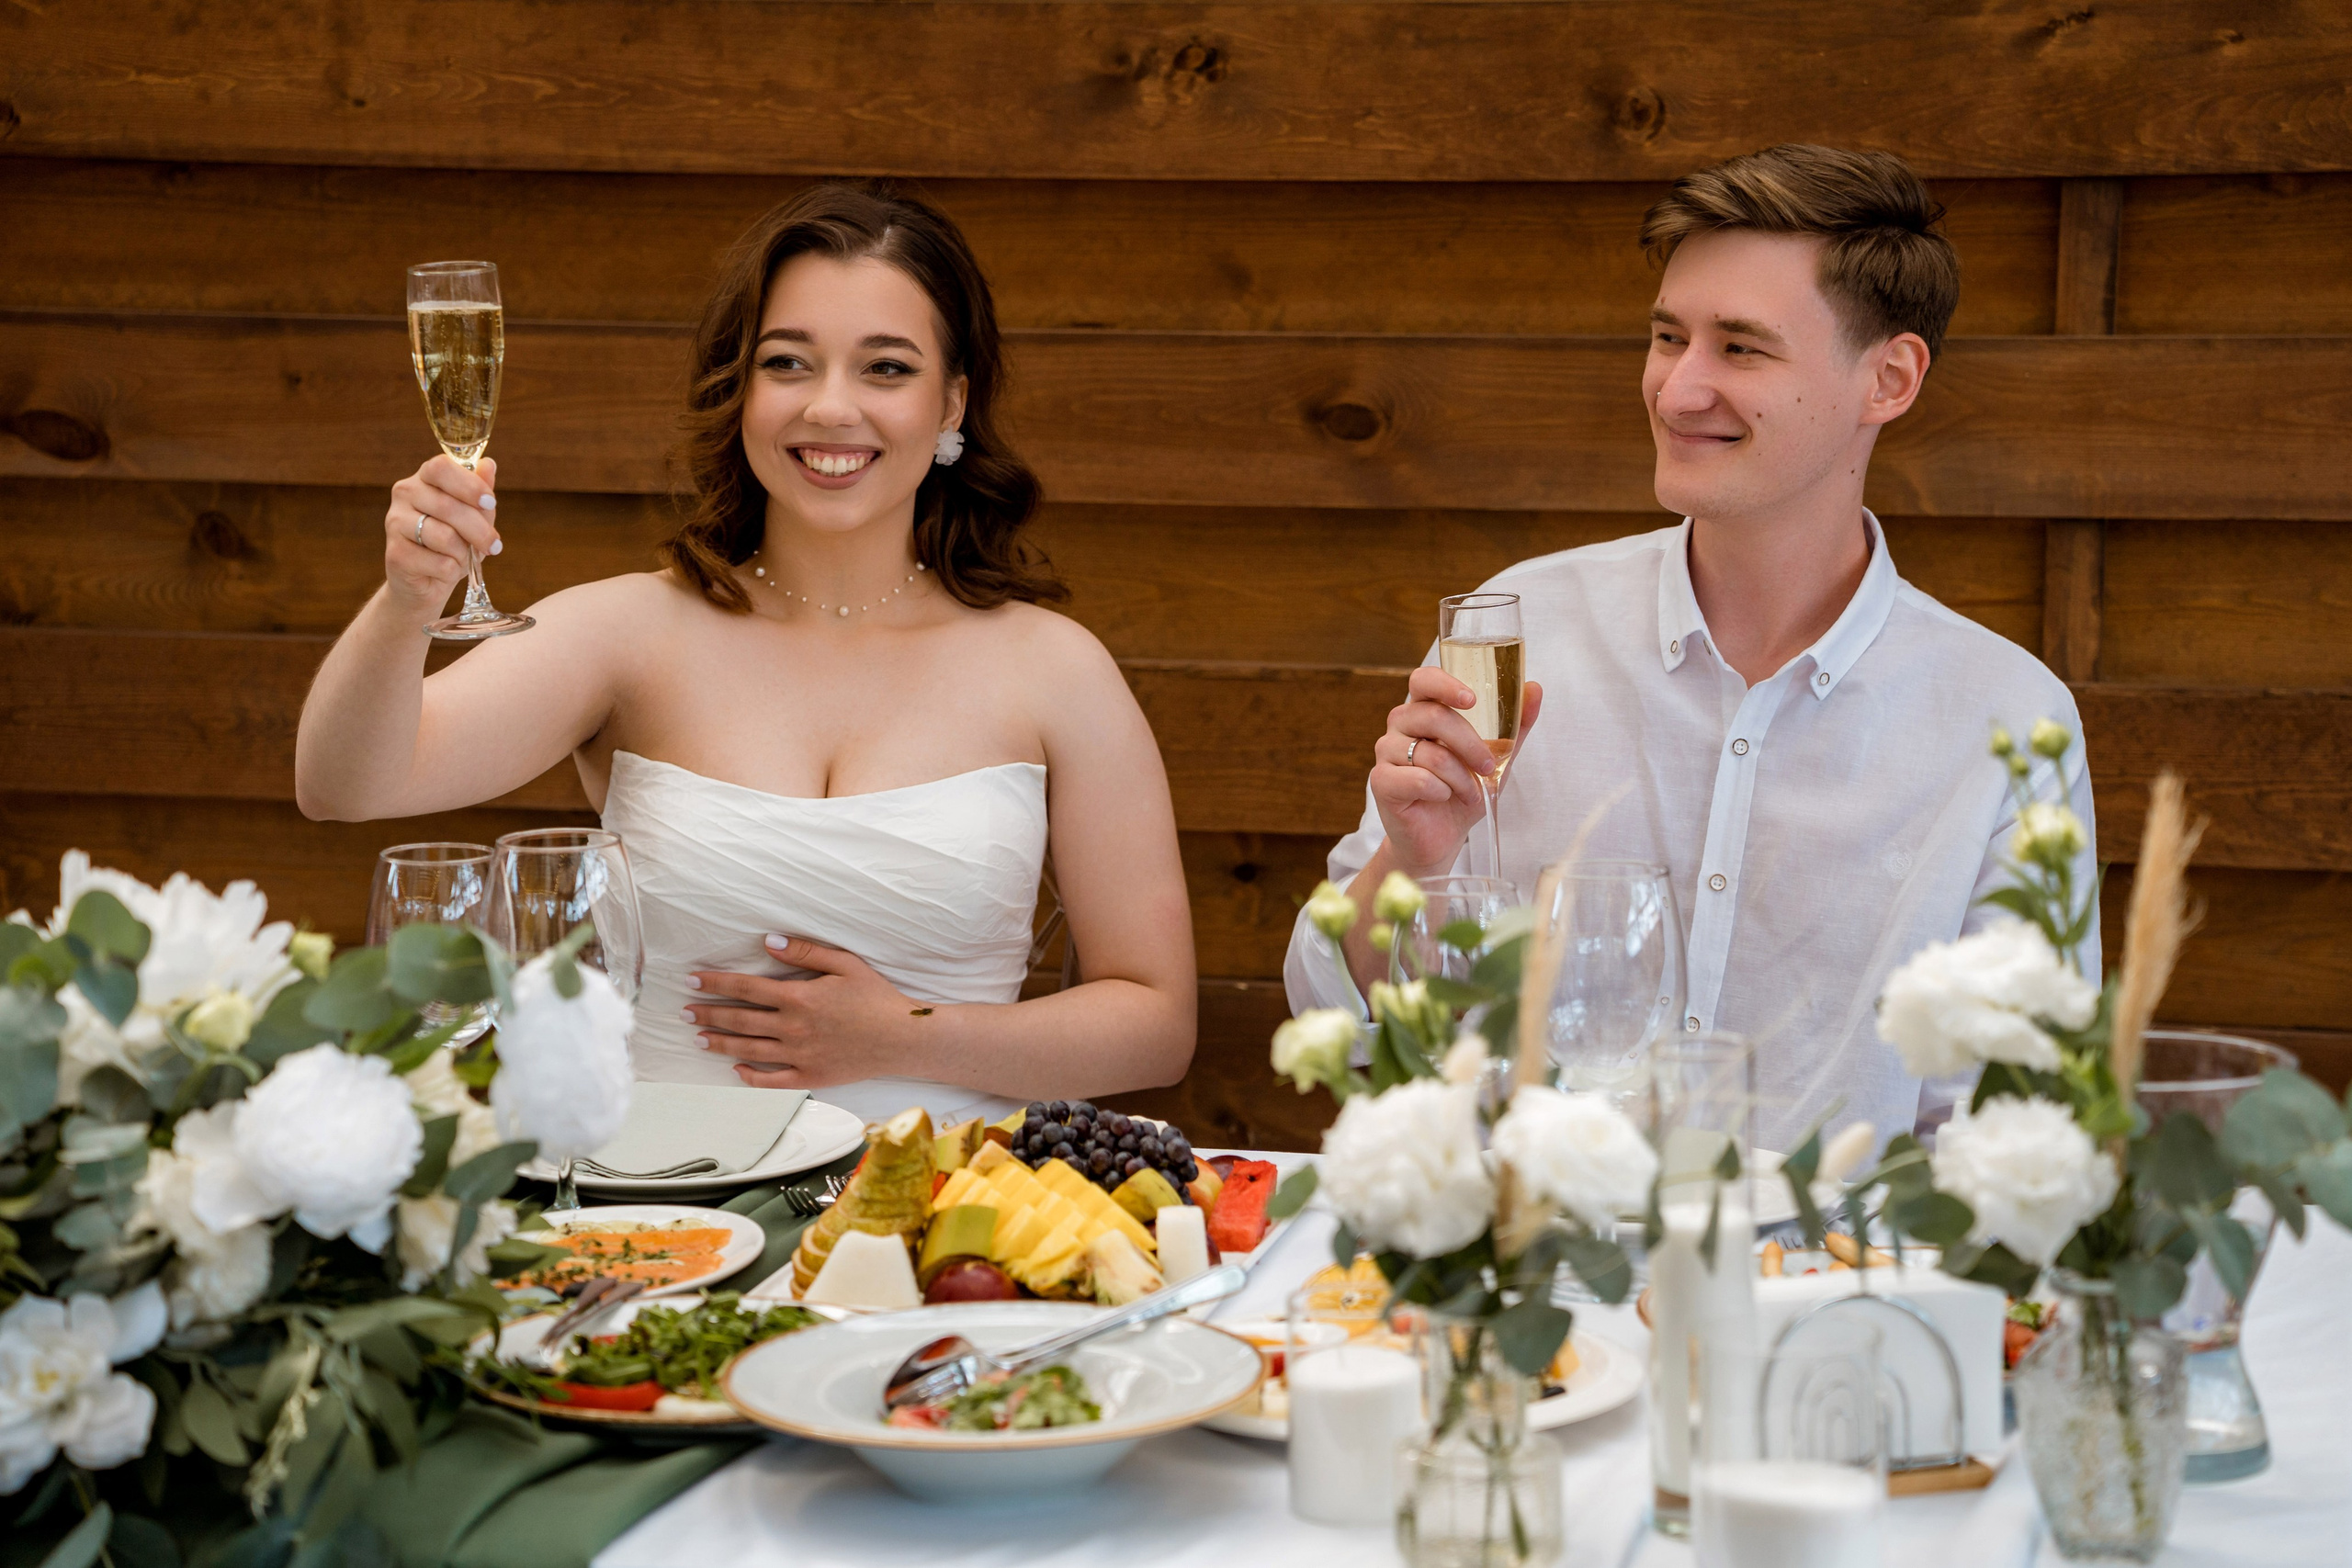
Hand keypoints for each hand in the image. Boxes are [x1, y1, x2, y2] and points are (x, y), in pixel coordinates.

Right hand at [384, 454, 500, 607]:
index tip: (490, 503)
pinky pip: (439, 563)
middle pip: (448, 506)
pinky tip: (444, 571)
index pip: (441, 467)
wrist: (426, 581)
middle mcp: (404, 494)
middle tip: (495, 546)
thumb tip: (489, 464)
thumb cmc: (452, 544)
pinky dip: (452, 571)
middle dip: (479, 530)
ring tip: (462, 558)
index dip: (469, 485)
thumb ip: (480, 491)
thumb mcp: (473, 516)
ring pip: (444, 537)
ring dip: (463, 553)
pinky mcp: (395, 554)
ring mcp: (395, 522)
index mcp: (423, 478)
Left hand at [683, 935, 928, 1088]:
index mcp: (799, 996)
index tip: (692, 980)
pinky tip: (735, 1070)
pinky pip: (772, 1080)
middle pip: (740, 1019)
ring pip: (748, 1049)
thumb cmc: (876, 997)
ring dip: (720, 1043)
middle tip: (684, 1012)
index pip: (746, 987)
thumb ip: (805, 952)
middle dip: (708, 1014)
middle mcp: (793, 1027)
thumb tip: (769, 942)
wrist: (903, 1038)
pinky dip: (749, 1076)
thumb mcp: (845, 964)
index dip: (716, 983)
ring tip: (698, 1038)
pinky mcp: (810, 1076)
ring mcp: (800, 1054)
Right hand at [1368, 666, 1544, 878]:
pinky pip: (1418, 779)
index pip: (1423, 680)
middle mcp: (1400, 725)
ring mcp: (1387, 752)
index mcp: (1424, 710)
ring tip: (1470, 793)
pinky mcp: (1381, 781)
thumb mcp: (1497, 758)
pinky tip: (1443, 798)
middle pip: (1433, 717)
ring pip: (1431, 754)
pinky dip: (1441, 791)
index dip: (1445, 684)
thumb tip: (1534, 688)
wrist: (1440, 837)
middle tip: (1488, 766)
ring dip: (1461, 778)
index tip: (1472, 699)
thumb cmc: (1462, 792)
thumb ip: (1514, 726)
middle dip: (1470, 744)